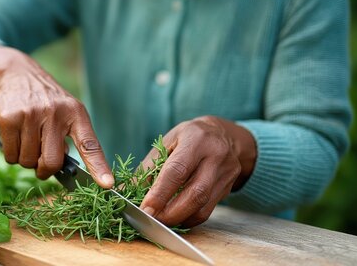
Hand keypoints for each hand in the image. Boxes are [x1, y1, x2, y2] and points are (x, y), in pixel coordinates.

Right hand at [0, 45, 113, 187]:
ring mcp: (31, 114)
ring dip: (26, 159)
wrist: (16, 74)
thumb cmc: (45, 101)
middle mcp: (55, 112)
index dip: (99, 166)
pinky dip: (11, 154)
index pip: (90, 144)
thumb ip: (70, 137)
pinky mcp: (9, 118)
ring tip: (27, 138)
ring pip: (27, 162)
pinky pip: (10, 155)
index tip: (107, 185)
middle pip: (52, 162)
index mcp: (75, 113)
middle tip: (40, 162)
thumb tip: (66, 171)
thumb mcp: (66, 111)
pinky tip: (14, 136)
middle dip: (44, 170)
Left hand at [139, 116, 255, 226]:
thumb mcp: (166, 143)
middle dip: (170, 212)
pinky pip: (208, 210)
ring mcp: (225, 173)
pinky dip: (189, 218)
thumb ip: (148, 168)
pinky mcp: (228, 187)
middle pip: (195, 193)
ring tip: (160, 222)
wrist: (222, 134)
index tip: (145, 209)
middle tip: (151, 221)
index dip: (160, 193)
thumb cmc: (188, 137)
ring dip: (179, 219)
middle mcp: (215, 156)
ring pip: (203, 206)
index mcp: (196, 140)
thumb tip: (128, 192)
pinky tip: (176, 218)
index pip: (177, 171)